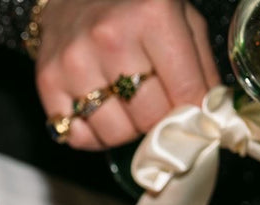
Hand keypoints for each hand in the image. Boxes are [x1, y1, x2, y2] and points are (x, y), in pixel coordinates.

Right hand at [36, 0, 221, 149]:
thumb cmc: (134, 6)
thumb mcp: (180, 18)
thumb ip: (200, 67)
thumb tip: (211, 116)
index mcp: (153, 16)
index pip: (186, 92)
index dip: (195, 110)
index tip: (194, 113)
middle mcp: (111, 39)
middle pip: (149, 117)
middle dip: (160, 119)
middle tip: (158, 105)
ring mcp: (75, 62)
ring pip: (115, 133)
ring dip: (128, 130)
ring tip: (129, 108)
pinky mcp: (48, 81)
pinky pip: (78, 136)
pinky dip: (94, 136)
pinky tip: (103, 115)